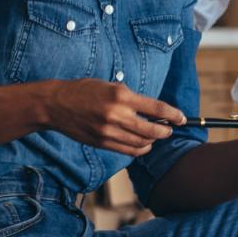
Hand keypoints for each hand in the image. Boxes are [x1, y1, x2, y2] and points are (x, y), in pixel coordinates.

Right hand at [43, 80, 182, 156]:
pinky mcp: (101, 142)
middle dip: (166, 131)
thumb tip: (152, 110)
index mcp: (121, 95)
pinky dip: (140, 149)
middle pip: (152, 129)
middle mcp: (116, 114)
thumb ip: (130, 98)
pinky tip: (143, 145)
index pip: (156, 108)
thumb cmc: (83, 91)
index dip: (173, 115)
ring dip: (153, 141)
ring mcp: (108, 130)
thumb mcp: (109, 86)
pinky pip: (128, 150)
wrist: (55, 104)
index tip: (181, 118)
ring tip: (156, 136)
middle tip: (169, 129)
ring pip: (141, 142)